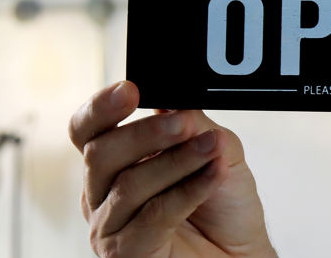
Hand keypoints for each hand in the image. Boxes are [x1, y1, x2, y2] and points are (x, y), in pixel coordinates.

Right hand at [68, 81, 276, 257]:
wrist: (243, 253)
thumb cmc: (225, 205)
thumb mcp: (218, 149)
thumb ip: (193, 123)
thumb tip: (171, 98)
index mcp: (115, 162)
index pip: (87, 130)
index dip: (101, 108)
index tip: (130, 90)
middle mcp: (103, 193)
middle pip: (101, 154)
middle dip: (147, 133)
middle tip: (185, 123)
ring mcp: (110, 226)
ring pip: (129, 185)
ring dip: (177, 162)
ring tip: (212, 150)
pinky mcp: (126, 252)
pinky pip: (153, 215)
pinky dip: (188, 191)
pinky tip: (213, 175)